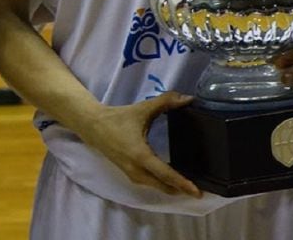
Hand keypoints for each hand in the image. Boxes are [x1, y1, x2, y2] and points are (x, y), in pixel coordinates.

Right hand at [75, 92, 201, 196]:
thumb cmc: (118, 118)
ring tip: (187, 186)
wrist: (93, 126)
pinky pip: (150, 184)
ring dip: (171, 188)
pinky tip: (170, 179)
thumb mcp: (143, 109)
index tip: (197, 192)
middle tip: (199, 190)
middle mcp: (137, 170)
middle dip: (181, 190)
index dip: (183, 184)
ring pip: (156, 186)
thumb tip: (187, 99)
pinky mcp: (129, 174)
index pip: (166, 174)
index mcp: (141, 156)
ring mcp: (132, 175)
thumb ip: (166, 102)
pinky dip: (162, 184)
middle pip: (163, 186)